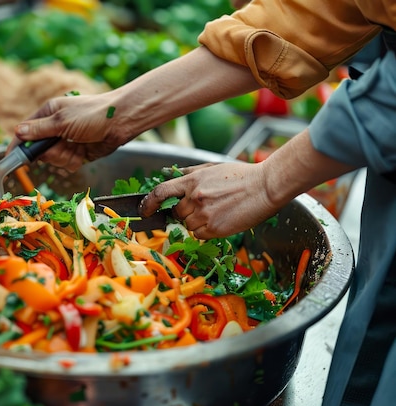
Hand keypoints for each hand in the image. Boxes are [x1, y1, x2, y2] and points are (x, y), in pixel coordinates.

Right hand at [12, 92, 136, 172]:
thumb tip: (17, 132)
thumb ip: (39, 130)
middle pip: (39, 151)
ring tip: (77, 147)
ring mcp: (66, 142)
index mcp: (47, 115)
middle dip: (50, 153)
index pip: (25, 132)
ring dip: (64, 157)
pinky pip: (67, 165)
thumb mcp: (62, 120)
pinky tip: (83, 153)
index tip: (11, 159)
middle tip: (62, 145)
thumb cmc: (92, 114)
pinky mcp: (77, 154)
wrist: (121, 122)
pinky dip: (74, 161)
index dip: (18, 146)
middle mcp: (54, 129)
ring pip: (53, 160)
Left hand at [139, 162, 282, 238]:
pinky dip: (205, 231)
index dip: (148, 203)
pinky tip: (221, 220)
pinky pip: (199, 234)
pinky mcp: (214, 228)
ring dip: (196, 221)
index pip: (160, 192)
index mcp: (192, 180)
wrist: (265, 187)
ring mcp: (203, 213)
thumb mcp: (212, 167)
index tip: (145, 210)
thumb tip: (170, 173)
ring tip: (217, 211)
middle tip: (203, 207)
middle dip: (184, 212)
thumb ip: (190, 172)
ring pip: (187, 224)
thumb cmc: (241, 175)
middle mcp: (194, 197)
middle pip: (176, 212)